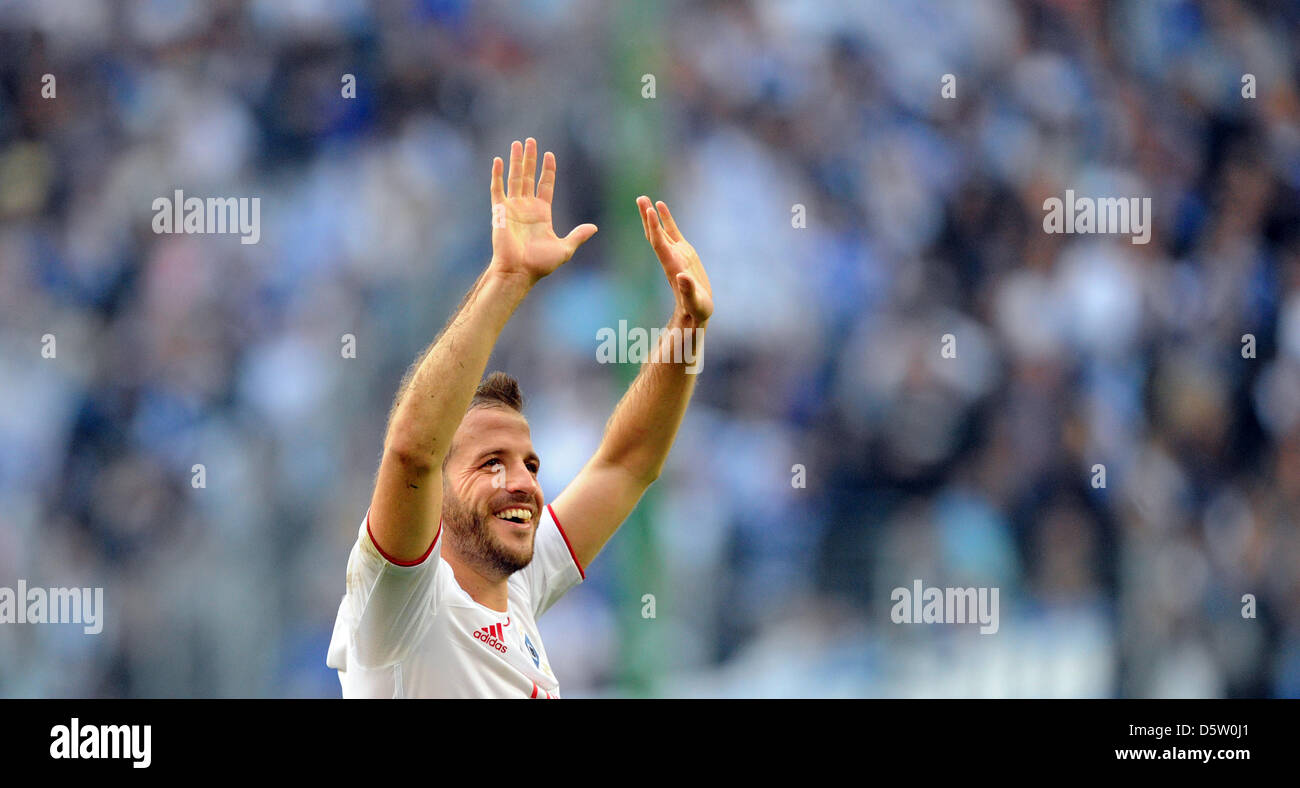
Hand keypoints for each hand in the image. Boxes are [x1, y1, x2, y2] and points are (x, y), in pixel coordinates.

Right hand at [489, 138, 596, 284]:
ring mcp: (512, 208)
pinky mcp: (499, 211)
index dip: (548, 170)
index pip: (545, 185)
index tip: (549, 155)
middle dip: (530, 159)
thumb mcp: (564, 249)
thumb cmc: (540, 264)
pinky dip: (498, 175)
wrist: (519, 271)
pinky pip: (497, 189)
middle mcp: (526, 207)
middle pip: (528, 177)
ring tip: (518, 143)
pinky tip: (499, 161)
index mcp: (541, 213)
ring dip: (516, 161)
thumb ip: (578, 236)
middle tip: (531, 141)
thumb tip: (594, 228)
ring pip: (514, 178)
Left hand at [637, 196, 712, 324]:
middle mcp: (670, 257)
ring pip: (661, 230)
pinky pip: (673, 232)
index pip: (659, 243)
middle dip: (647, 217)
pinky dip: (666, 219)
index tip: (649, 210)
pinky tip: (660, 206)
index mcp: (672, 266)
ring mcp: (676, 254)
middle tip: (640, 198)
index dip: (654, 227)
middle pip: (654, 234)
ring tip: (644, 198)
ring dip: (652, 215)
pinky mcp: (684, 253)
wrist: (695, 313)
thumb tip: (682, 276)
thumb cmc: (696, 310)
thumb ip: (688, 290)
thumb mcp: (694, 302)